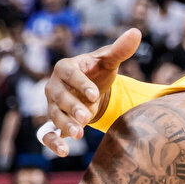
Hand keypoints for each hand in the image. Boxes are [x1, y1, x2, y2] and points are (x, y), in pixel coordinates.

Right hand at [41, 27, 140, 155]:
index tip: (95, 94)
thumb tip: (136, 32)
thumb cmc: (98, 72)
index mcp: (65, 68)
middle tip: (86, 117)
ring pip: (54, 115)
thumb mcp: (109, 61)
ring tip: (79, 133)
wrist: (90, 90)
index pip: (69, 74)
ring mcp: (53, 105)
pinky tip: (64, 151)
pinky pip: (48, 133)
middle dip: (72, 107)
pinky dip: (53, 142)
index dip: (80, 84)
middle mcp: (54, 86)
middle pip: (60, 97)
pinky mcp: (55, 122)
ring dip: (65, 124)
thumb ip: (120, 49)